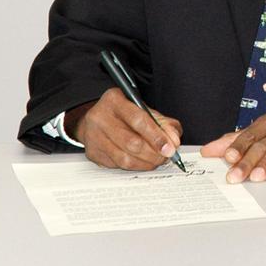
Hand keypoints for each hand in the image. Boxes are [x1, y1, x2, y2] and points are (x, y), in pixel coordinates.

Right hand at [67, 87, 182, 170]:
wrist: (95, 118)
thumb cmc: (123, 113)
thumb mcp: (143, 108)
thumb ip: (163, 122)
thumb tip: (174, 141)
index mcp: (115, 100)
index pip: (139, 120)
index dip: (157, 136)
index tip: (170, 148)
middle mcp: (100, 118)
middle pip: (131, 143)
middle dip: (154, 153)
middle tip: (166, 156)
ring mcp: (93, 137)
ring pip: (124, 158)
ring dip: (146, 163)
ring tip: (157, 160)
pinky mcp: (92, 153)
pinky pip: (117, 165)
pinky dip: (134, 166)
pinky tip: (142, 161)